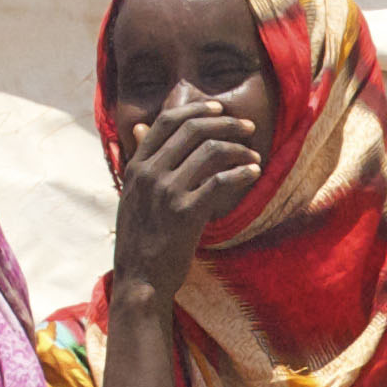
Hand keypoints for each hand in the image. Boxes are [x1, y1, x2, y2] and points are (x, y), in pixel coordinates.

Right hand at [112, 94, 266, 298]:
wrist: (140, 278)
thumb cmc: (140, 238)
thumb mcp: (131, 193)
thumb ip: (140, 160)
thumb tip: (139, 126)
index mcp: (136, 165)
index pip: (167, 121)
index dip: (197, 109)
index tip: (220, 109)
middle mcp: (150, 173)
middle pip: (193, 129)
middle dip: (227, 123)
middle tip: (248, 128)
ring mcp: (167, 191)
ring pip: (211, 151)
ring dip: (239, 149)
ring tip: (254, 156)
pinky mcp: (186, 212)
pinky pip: (221, 181)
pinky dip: (242, 173)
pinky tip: (254, 173)